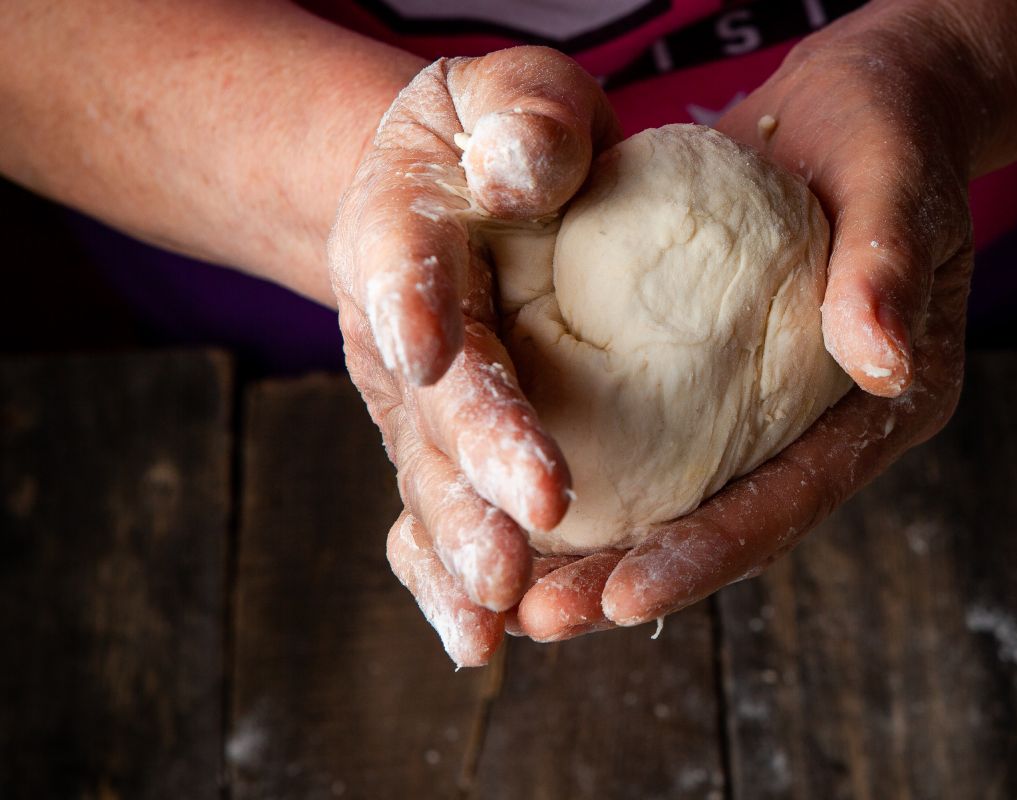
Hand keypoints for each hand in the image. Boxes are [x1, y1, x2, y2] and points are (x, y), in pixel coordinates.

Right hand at [327, 47, 619, 664]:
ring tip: (501, 608)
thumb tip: (524, 168)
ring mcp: (413, 403)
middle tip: (528, 527)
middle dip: (476, 463)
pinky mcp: (438, 452)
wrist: (453, 201)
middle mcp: (398, 328)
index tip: (426, 348)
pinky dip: (448, 582)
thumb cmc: (503, 138)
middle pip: (430, 400)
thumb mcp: (514, 93)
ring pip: (430, 480)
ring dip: (463, 547)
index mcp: (405, 221)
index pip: (400, 257)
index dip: (409, 300)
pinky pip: (436, 519)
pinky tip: (478, 639)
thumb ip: (522, 114)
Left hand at [510, 9, 978, 640]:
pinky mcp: (716, 375)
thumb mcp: (896, 179)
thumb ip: (890, 267)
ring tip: (518, 593)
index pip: (795, 498)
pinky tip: (521, 501)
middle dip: (634, 579)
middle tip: (543, 618)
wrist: (857, 104)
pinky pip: (652, 438)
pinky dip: (593, 474)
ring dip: (601, 549)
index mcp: (884, 408)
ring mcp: (766, 406)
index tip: (626, 595)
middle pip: (727, 525)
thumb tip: (883, 363)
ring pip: (680, 498)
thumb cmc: (890, 133)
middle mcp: (822, 425)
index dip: (711, 553)